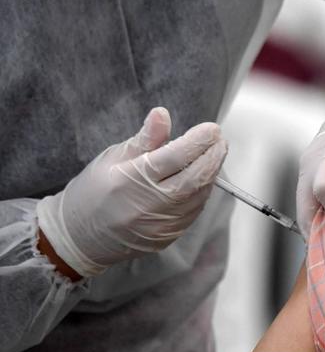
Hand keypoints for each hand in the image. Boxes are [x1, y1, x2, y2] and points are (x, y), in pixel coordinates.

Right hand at [36, 107, 226, 277]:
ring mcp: (160, 225)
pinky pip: (194, 211)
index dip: (199, 140)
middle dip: (213, 155)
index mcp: (133, 181)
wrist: (77, 238)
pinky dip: (201, 192)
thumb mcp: (112, 159)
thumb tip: (162, 114)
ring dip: (211, 173)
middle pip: (195, 177)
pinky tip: (201, 178)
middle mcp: (149, 205)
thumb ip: (144, 139)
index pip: (176, 156)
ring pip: (199, 195)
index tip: (212, 128)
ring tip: (213, 154)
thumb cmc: (93, 192)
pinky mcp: (167, 238)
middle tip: (219, 139)